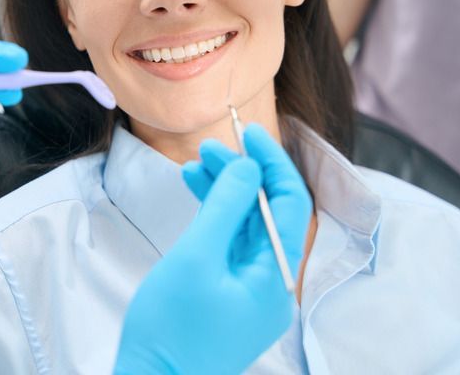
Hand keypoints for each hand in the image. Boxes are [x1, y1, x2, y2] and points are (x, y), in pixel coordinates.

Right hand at [114, 124, 311, 374]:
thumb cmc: (170, 326)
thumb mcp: (196, 257)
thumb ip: (224, 207)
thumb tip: (249, 167)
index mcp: (277, 277)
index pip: (289, 205)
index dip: (271, 164)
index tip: (249, 132)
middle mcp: (273, 283)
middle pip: (267, 214)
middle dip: (241, 176)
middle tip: (209, 147)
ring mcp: (251, 292)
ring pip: (245, 228)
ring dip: (224, 193)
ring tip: (194, 164)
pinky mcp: (229, 296)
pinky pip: (230, 247)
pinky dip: (214, 218)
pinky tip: (194, 191)